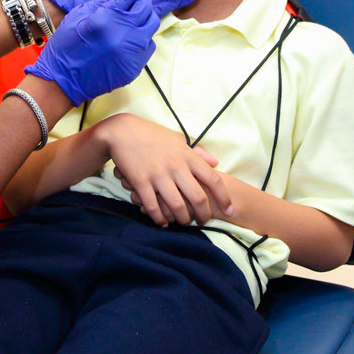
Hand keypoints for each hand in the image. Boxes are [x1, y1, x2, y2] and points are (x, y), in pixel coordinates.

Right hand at [26, 0, 158, 105]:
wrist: (63, 81)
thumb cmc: (66, 46)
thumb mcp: (79, 14)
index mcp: (107, 17)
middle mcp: (124, 33)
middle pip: (145, 5)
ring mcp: (132, 51)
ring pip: (151, 23)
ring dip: (145, 14)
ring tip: (134, 12)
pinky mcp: (135, 66)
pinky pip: (148, 44)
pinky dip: (142, 35)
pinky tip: (131, 34)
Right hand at [97, 115, 232, 226]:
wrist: (123, 131)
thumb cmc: (153, 135)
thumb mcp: (178, 140)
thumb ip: (198, 153)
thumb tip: (216, 163)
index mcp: (187, 156)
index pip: (213, 179)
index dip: (224, 198)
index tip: (229, 210)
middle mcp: (176, 167)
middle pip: (198, 197)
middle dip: (204, 215)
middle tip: (203, 221)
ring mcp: (158, 175)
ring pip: (177, 206)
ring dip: (182, 219)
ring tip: (183, 222)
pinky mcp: (140, 182)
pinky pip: (153, 206)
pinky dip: (159, 218)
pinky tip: (162, 222)